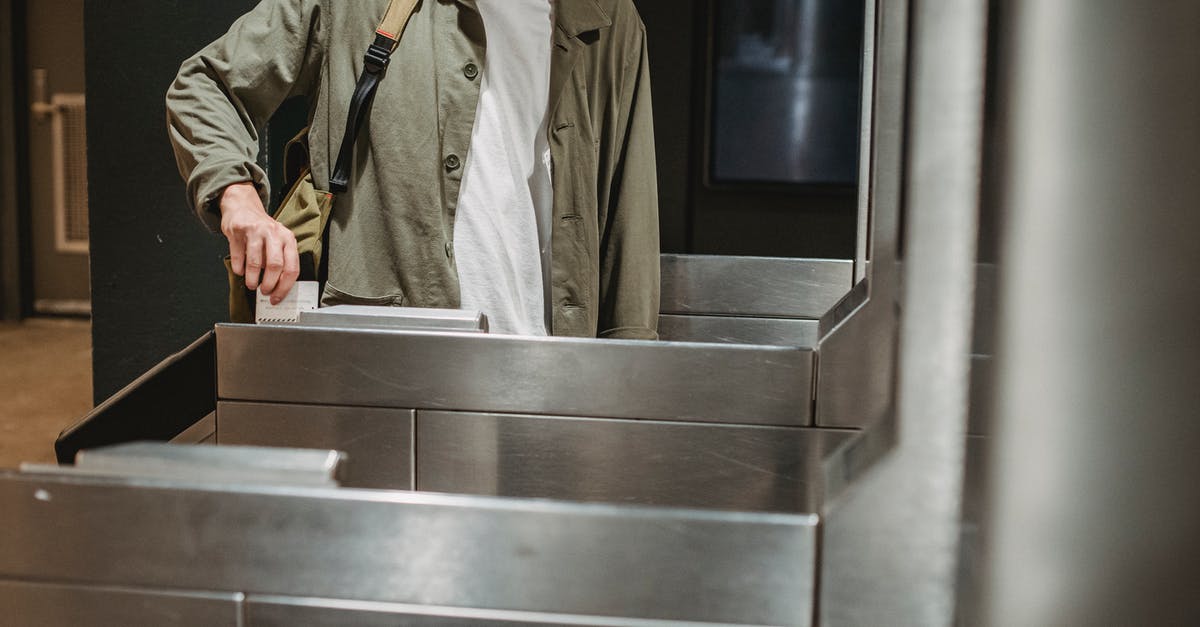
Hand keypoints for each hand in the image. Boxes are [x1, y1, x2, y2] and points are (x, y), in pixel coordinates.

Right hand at [219, 182, 298, 304]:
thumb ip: (281, 261)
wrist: (243, 207)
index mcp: (288, 239)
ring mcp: (256, 231)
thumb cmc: (263, 230)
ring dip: (253, 279)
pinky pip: (238, 256)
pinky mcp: (238, 231)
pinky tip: (240, 271)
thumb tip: (278, 287)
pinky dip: (239, 268)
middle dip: (269, 284)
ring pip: (256, 263)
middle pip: (275, 266)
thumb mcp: (279, 241)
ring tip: (252, 285)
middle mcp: (274, 233)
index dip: (284, 287)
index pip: (292, 268)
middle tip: (264, 291)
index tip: (277, 297)